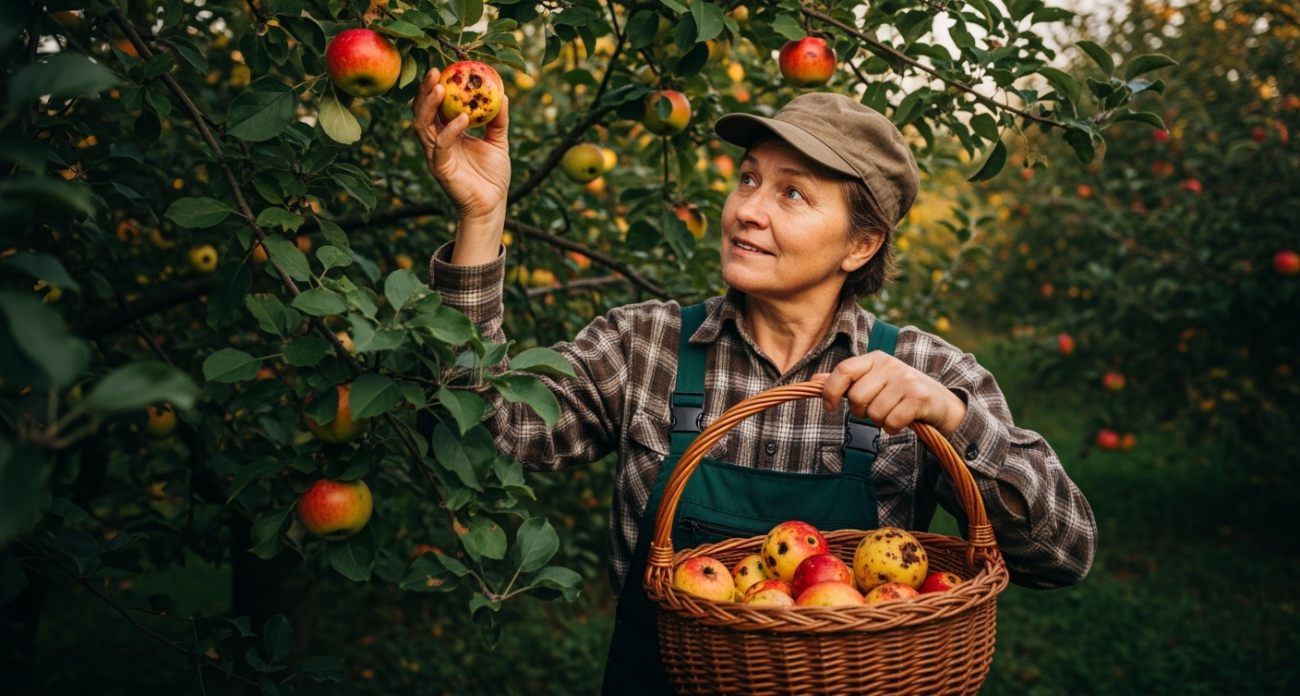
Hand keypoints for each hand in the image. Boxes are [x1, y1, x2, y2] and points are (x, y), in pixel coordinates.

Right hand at [411, 67, 510, 262]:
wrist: (493, 206)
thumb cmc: (493, 177)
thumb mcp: (499, 142)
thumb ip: (497, 120)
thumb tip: (502, 94)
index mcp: (446, 134)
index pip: (434, 106)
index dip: (434, 86)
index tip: (443, 67)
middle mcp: (436, 143)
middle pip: (422, 112)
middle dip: (425, 90)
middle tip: (435, 71)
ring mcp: (435, 156)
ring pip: (423, 126)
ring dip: (430, 106)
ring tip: (441, 87)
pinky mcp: (441, 170)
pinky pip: (441, 147)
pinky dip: (450, 131)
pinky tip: (462, 119)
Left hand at [818, 353, 967, 435]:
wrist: (941, 402)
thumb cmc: (900, 392)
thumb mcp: (874, 381)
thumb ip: (846, 380)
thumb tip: (814, 380)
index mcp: (875, 358)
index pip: (843, 370)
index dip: (830, 391)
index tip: (829, 407)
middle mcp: (890, 365)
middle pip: (857, 398)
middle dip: (861, 412)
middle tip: (874, 411)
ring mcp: (905, 380)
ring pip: (874, 413)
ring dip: (879, 422)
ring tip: (891, 413)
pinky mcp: (918, 398)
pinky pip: (891, 422)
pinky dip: (893, 428)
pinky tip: (901, 421)